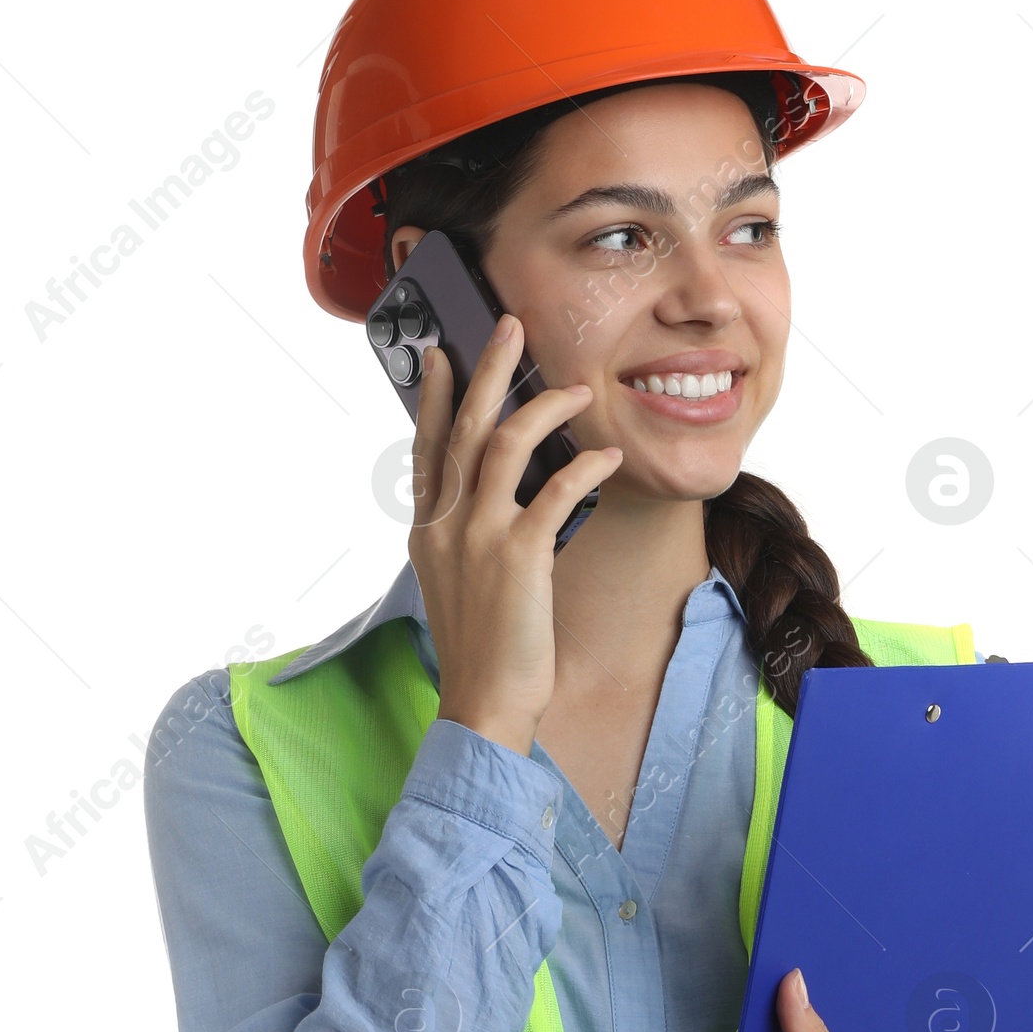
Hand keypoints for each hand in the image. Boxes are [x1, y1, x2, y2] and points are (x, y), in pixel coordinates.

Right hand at [408, 314, 622, 753]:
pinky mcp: (518, 557)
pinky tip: (607, 457)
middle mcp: (445, 525)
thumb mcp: (457, 586)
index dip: (432, 398)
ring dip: (543, 408)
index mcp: (427, 531)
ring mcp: (478, 537)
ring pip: (503, 445)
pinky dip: (583, 468)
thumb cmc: (481, 651)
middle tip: (512, 328)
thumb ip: (466, 539)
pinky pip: (554, 491)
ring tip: (577, 388)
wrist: (483, 703)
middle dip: (488, 370)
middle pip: (462, 427)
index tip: (440, 355)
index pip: (425, 448)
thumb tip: (491, 505)